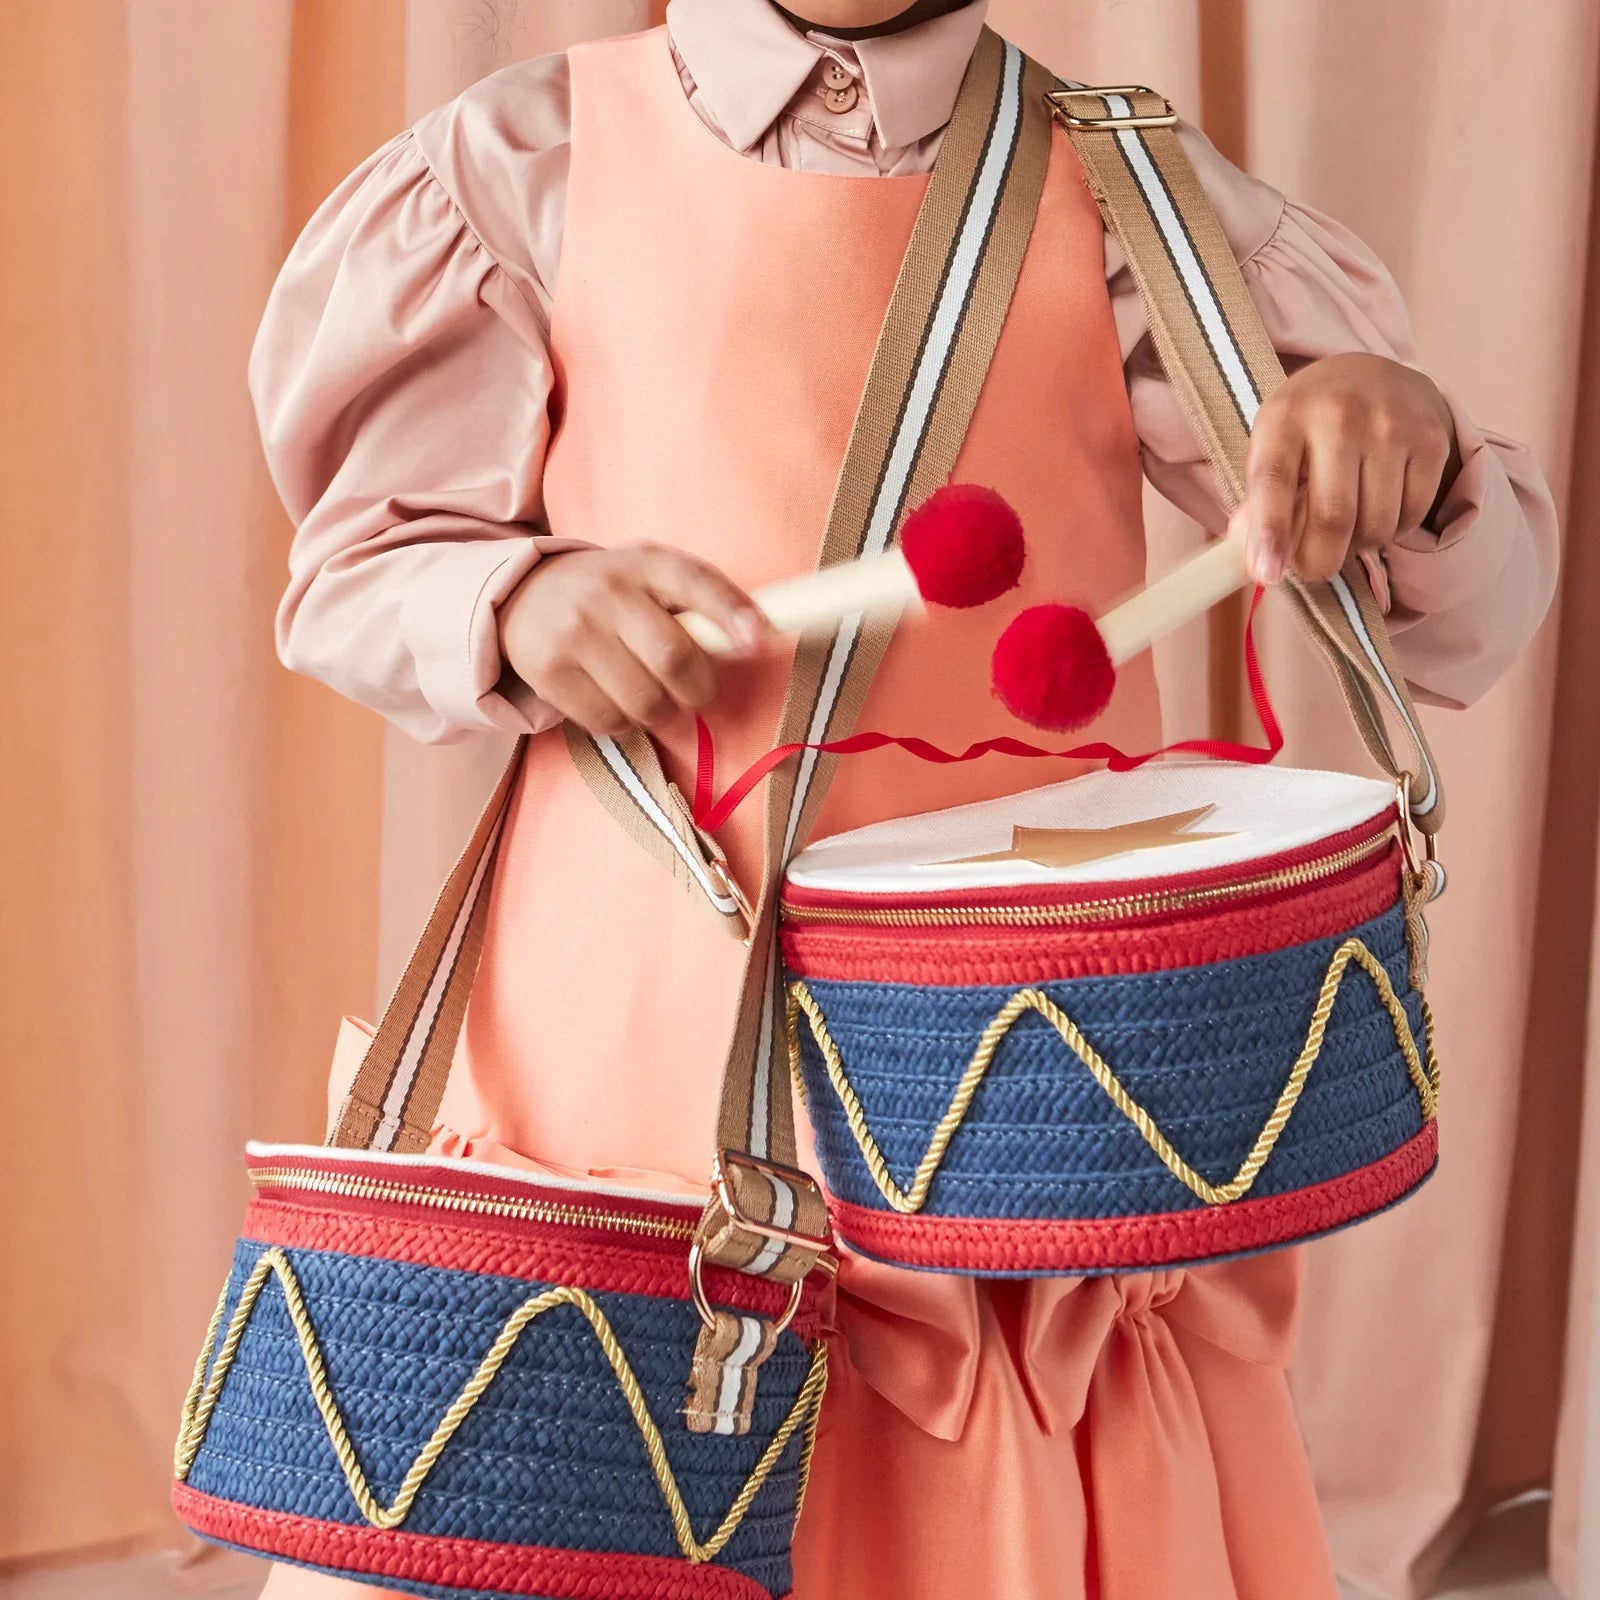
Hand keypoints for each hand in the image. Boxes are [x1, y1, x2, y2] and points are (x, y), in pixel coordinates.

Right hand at [498, 546, 768, 736]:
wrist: (522, 593)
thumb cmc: (610, 592)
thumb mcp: (651, 576)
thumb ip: (701, 600)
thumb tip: (761, 638)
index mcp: (644, 564)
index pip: (694, 582)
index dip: (731, 612)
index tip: (759, 639)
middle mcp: (606, 592)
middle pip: (673, 659)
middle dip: (699, 690)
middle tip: (697, 694)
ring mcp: (573, 632)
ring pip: (644, 701)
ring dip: (662, 712)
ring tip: (653, 696)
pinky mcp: (548, 670)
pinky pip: (608, 720)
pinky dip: (625, 723)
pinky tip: (618, 701)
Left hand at [1240, 353, 1461, 583]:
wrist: (1374, 375)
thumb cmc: (1308, 426)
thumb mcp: (1272, 446)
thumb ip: (1259, 502)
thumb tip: (1258, 562)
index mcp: (1285, 417)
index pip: (1274, 481)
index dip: (1270, 533)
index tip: (1268, 574)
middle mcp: (1340, 415)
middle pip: (1333, 517)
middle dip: (1319, 562)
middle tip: (1313, 569)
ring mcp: (1391, 426)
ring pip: (1376, 525)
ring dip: (1358, 546)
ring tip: (1347, 526)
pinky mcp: (1432, 440)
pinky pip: (1412, 516)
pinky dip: (1392, 531)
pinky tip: (1379, 509)